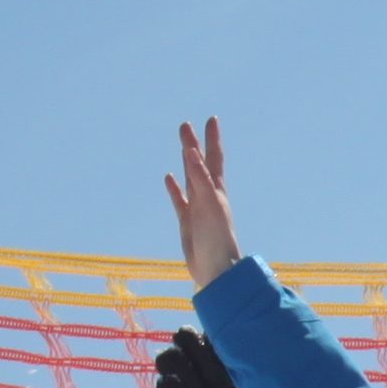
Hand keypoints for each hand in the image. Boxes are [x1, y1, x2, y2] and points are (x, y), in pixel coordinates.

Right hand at [164, 118, 241, 286]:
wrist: (217, 269)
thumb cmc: (217, 237)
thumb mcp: (209, 203)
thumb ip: (200, 177)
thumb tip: (191, 151)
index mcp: (217, 189)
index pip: (213, 157)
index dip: (211, 139)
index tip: (212, 119)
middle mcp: (208, 195)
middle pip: (199, 163)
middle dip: (194, 144)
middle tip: (185, 125)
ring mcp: (197, 208)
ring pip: (189, 178)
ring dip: (184, 162)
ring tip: (182, 145)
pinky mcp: (188, 222)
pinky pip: (179, 199)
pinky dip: (174, 188)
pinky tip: (168, 178)